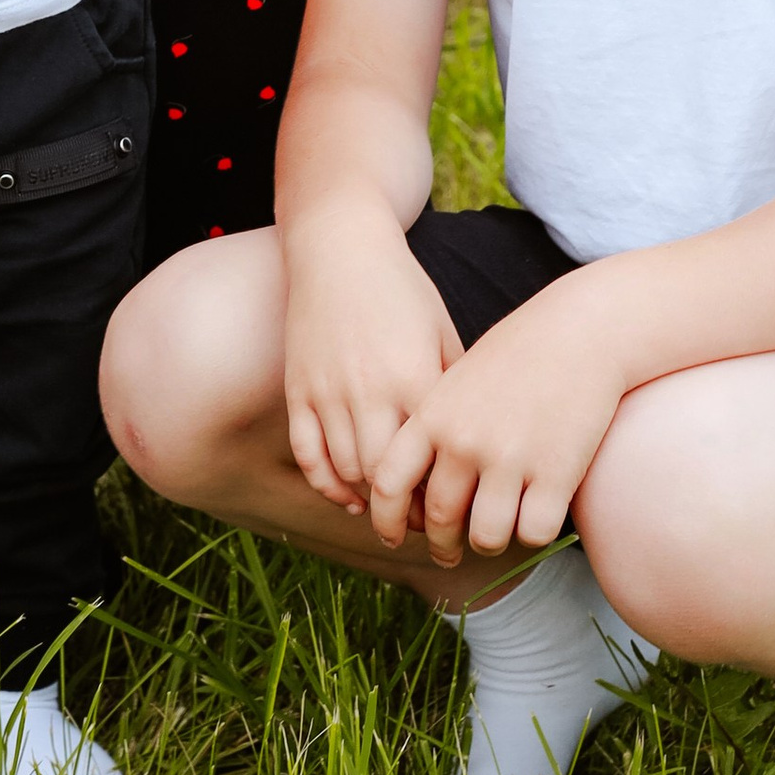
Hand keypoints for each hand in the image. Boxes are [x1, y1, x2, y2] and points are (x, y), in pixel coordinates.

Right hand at [282, 209, 465, 516]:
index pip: (432, 464)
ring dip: (368, 501)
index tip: (458, 512)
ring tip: (391, 513)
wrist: (340, 247)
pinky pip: (307, 454)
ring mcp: (328, 391)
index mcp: (415, 379)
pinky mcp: (298, 388)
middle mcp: (370, 391)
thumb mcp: (442, 333)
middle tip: (424, 527)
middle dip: (406, 511)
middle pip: (387, 480)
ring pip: (347, 472)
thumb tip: (475, 447)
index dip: (443, 499)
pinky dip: (327, 484)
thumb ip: (454, 390)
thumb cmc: (403, 289)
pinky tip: (348, 496)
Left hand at [366, 285, 629, 564]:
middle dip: (442, 546)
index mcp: (432, 415)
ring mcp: (510, 458)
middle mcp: (464, 440)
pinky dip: (533, 533)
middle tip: (448, 553)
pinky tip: (535, 516)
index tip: (392, 537)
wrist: (580, 331)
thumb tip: (412, 486)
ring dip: (489, 543)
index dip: (385, 520)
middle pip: (439, 519)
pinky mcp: (556, 472)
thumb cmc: (517, 355)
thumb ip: (433, 428)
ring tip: (493, 534)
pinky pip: (534, 532)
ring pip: (486, 536)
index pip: (388, 483)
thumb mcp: (458, 381)